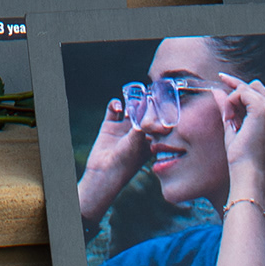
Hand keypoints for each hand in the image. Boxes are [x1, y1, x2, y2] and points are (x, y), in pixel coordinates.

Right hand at [78, 98, 152, 219]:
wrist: (104, 171)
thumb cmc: (126, 160)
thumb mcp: (138, 141)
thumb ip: (142, 124)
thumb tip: (147, 109)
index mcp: (149, 139)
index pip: (157, 122)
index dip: (158, 112)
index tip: (160, 101)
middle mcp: (137, 133)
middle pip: (143, 113)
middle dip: (145, 104)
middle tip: (146, 94)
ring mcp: (123, 129)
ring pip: (129, 109)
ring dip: (131, 103)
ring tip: (132, 100)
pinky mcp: (110, 126)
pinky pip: (113, 110)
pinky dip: (115, 104)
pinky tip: (118, 106)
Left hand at [213, 73, 264, 188]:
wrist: (247, 170)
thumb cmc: (242, 155)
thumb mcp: (234, 126)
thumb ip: (228, 107)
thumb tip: (216, 90)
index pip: (258, 91)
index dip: (239, 84)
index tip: (222, 77)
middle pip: (254, 85)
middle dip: (237, 94)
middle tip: (228, 115)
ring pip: (247, 88)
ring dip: (233, 101)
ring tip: (231, 120)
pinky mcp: (263, 109)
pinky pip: (242, 92)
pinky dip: (232, 101)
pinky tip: (231, 117)